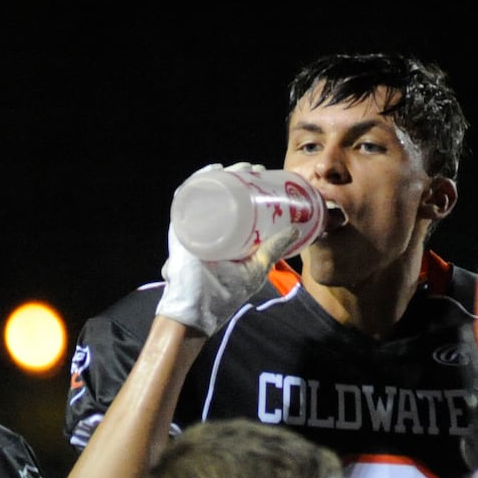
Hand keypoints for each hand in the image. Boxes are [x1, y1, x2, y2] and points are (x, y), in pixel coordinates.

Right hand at [155, 162, 300, 335]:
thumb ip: (274, 250)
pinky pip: (185, 199)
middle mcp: (210, 225)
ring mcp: (195, 225)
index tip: (264, 175)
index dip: (249, 185)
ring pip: (205, 191)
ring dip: (221, 174)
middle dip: (238, 175)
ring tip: (238, 167)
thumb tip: (296, 230)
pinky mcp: (182, 228)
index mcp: (226, 233)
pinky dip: (196, 182)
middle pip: (221, 192)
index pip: (236, 201)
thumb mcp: (256, 268)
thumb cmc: (224, 293)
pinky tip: (213, 171)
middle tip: (255, 169)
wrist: (197, 310)